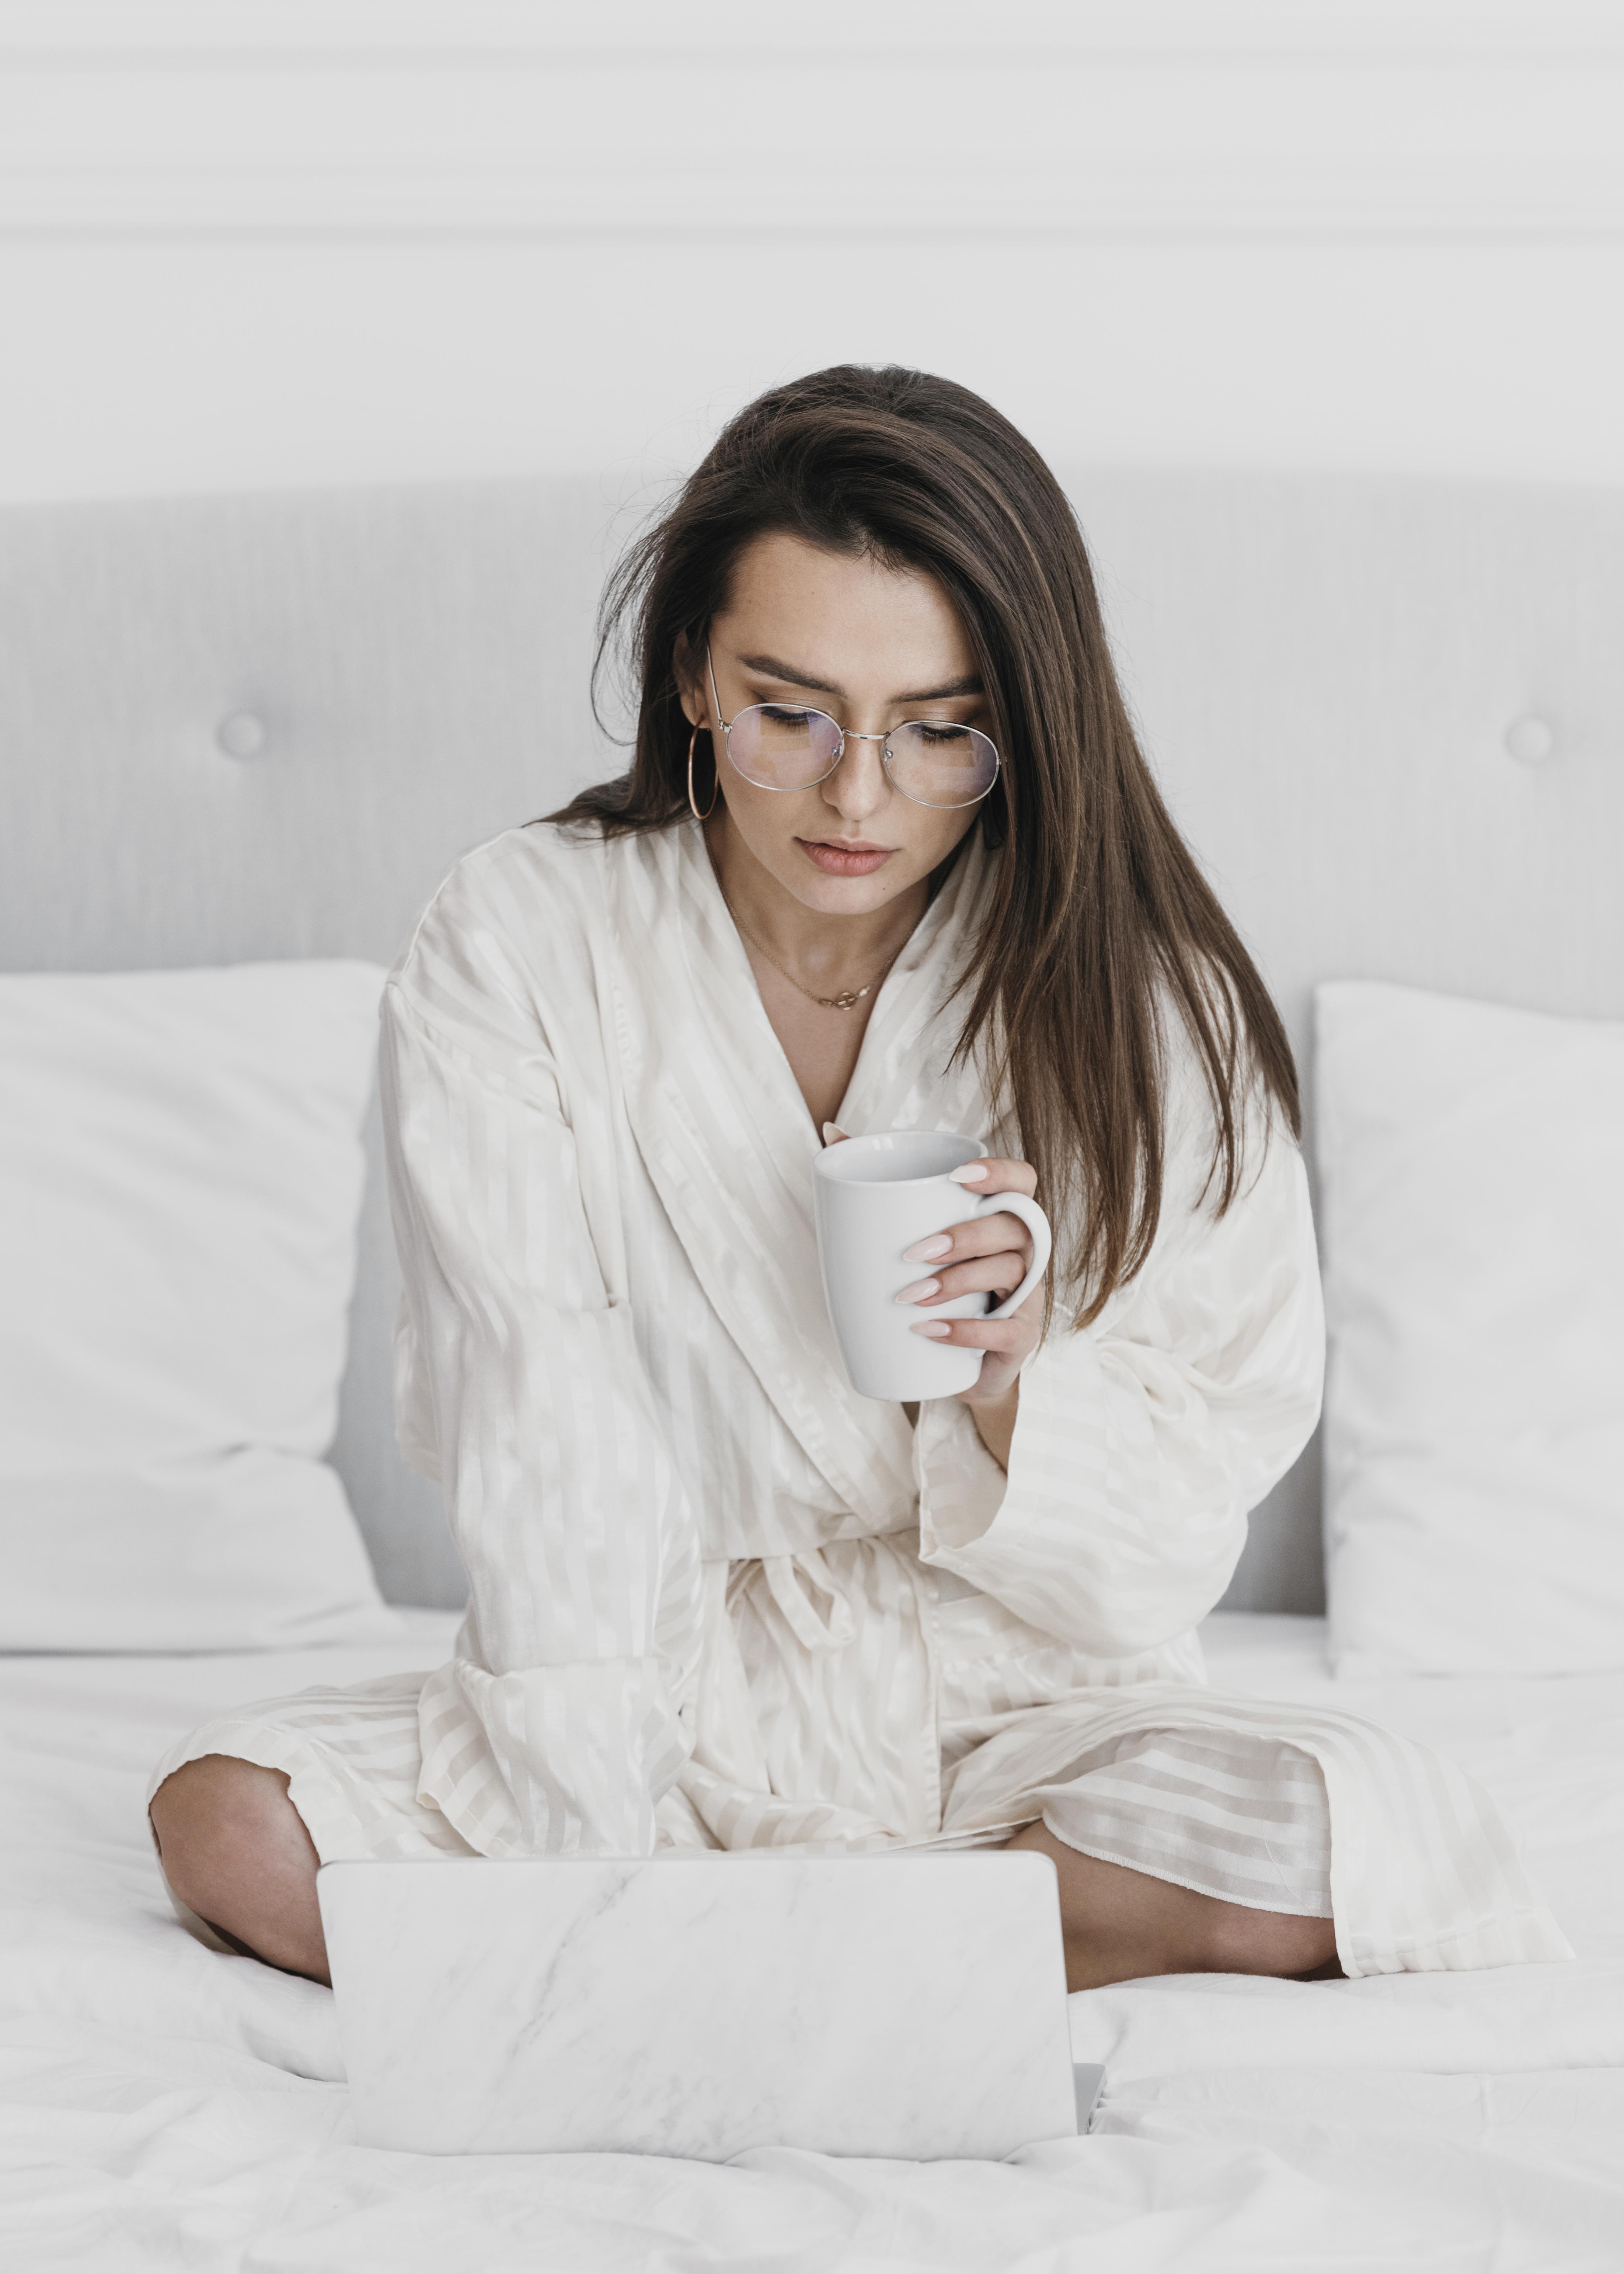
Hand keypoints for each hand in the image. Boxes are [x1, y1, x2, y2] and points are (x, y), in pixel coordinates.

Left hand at [821, 1130, 1044, 1464]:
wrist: (947, 1359)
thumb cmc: (931, 1278)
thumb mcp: (910, 1232)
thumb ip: (879, 1181)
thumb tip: (832, 1131)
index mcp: (1002, 1215)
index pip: (1022, 1181)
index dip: (999, 1173)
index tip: (957, 1176)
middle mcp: (1025, 1250)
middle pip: (1015, 1228)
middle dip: (966, 1236)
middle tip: (913, 1251)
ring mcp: (1028, 1294)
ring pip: (1010, 1273)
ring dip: (958, 1281)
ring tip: (910, 1295)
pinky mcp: (1021, 1337)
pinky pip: (1007, 1331)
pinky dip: (966, 1332)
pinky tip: (929, 1330)